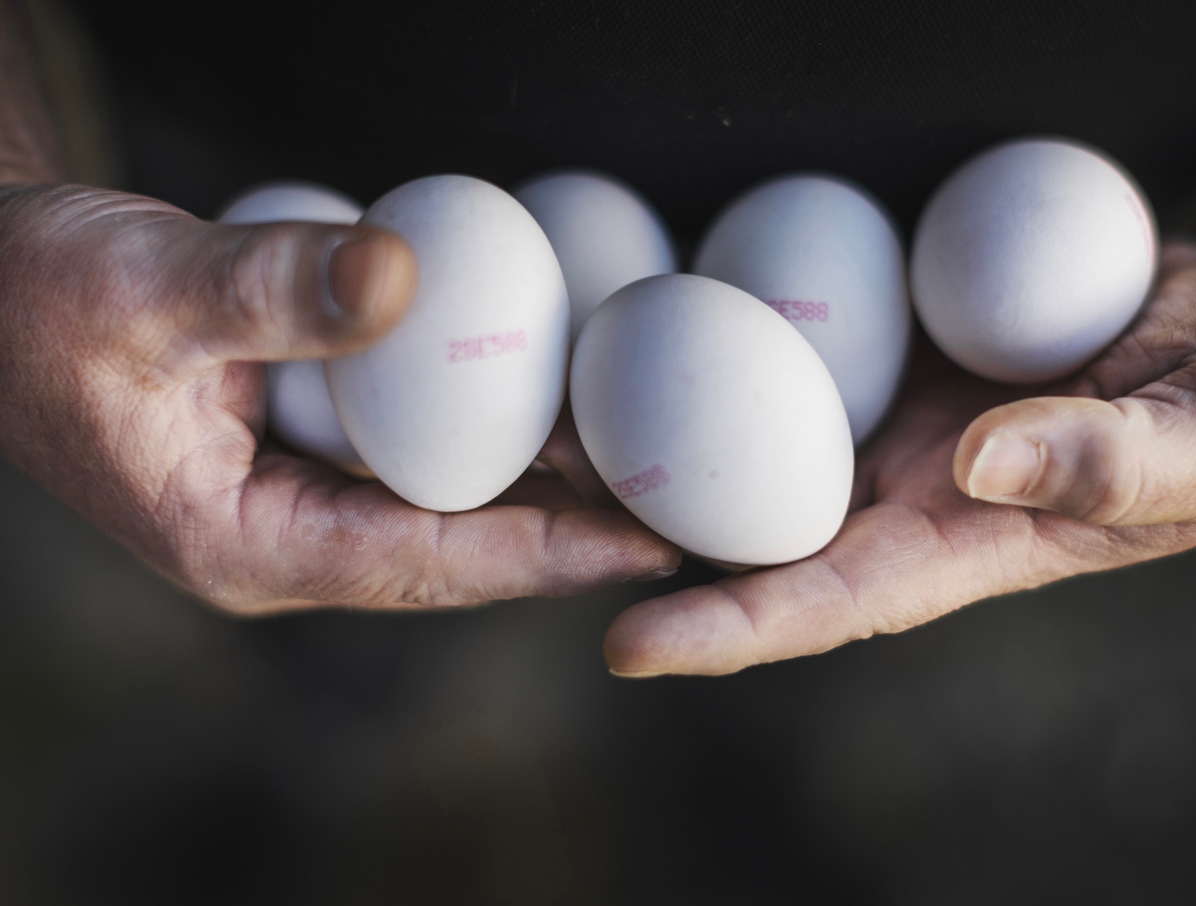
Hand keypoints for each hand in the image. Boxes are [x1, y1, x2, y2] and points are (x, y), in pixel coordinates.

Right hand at [0, 184, 679, 613]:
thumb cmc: (38, 298)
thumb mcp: (142, 286)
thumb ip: (267, 286)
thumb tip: (406, 273)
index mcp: (243, 544)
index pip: (426, 564)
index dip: (546, 556)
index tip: (652, 549)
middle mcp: (283, 539)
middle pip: (456, 549)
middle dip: (569, 531)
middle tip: (686, 507)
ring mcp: (295, 499)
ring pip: (445, 504)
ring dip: (541, 484)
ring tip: (652, 463)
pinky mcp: (304, 452)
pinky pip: (417, 454)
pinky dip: (488, 432)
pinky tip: (555, 399)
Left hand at [604, 245, 1195, 674]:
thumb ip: (1107, 458)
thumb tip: (974, 464)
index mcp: (978, 543)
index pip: (839, 604)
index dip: (735, 629)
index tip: (630, 649)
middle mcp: (913, 494)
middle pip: (760, 533)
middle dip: (647, 541)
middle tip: (534, 518)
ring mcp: (893, 423)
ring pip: (756, 446)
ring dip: (657, 443)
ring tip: (550, 427)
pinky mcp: (891, 355)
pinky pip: (793, 355)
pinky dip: (719, 354)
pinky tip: (647, 329)